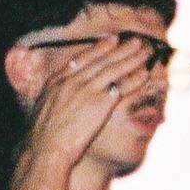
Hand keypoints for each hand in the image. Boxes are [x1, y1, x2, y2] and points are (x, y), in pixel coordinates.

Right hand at [19, 35, 153, 174]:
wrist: (46, 148)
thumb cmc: (43, 137)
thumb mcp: (43, 109)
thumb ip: (55, 97)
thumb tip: (60, 97)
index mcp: (56, 82)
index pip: (81, 60)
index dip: (98, 48)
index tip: (110, 40)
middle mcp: (72, 82)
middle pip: (100, 61)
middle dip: (119, 49)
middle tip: (134, 40)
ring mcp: (86, 90)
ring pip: (113, 69)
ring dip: (131, 58)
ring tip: (145, 50)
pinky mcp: (100, 103)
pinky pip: (122, 87)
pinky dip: (134, 79)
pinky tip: (145, 74)